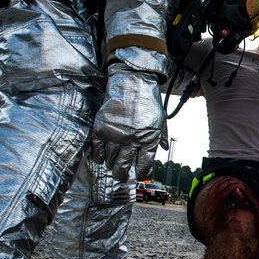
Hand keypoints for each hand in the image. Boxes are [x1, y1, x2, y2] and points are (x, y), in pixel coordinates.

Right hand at [90, 65, 165, 181]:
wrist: (132, 82)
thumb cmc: (148, 100)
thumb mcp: (160, 120)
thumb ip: (160, 137)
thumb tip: (161, 150)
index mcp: (148, 138)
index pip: (144, 165)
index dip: (141, 173)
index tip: (138, 175)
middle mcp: (132, 139)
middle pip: (124, 166)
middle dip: (122, 174)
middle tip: (120, 176)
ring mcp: (116, 134)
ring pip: (110, 159)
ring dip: (110, 165)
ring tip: (111, 165)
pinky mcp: (102, 127)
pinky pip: (97, 148)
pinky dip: (97, 156)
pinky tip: (100, 158)